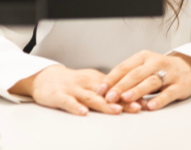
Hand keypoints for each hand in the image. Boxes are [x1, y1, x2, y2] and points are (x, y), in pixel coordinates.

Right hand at [9, 65, 128, 115]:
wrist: (45, 77)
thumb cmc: (72, 82)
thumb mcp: (92, 83)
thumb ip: (108, 91)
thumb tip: (131, 98)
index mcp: (97, 79)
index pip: (117, 88)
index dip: (132, 95)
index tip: (145, 102)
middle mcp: (88, 83)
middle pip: (108, 92)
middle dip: (123, 100)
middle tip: (137, 107)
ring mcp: (73, 89)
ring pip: (91, 97)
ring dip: (104, 104)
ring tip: (117, 110)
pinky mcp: (58, 96)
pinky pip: (68, 102)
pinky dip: (76, 107)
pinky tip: (84, 113)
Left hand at [98, 50, 190, 111]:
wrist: (189, 69)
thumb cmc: (160, 70)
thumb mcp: (144, 67)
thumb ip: (127, 76)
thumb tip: (104, 90)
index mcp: (144, 57)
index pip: (125, 67)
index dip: (111, 79)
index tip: (100, 91)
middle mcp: (157, 62)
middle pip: (137, 74)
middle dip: (121, 86)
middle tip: (110, 97)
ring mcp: (170, 74)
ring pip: (152, 81)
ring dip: (138, 90)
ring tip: (126, 98)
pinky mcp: (180, 85)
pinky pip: (169, 93)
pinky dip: (159, 99)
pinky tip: (150, 106)